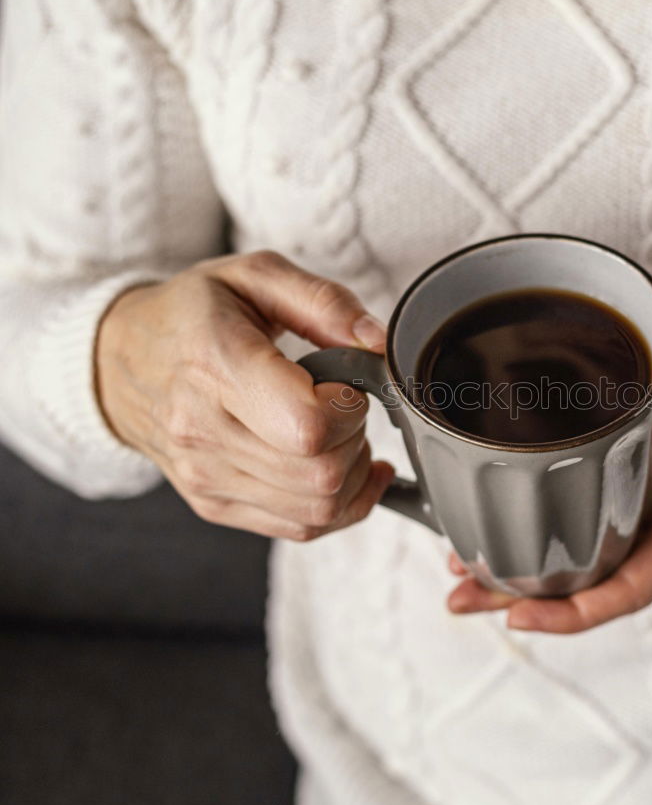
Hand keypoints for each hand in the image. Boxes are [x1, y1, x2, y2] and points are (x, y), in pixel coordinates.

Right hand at [95, 250, 394, 540]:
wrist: (119, 359)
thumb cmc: (191, 314)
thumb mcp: (255, 276)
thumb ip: (325, 302)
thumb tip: (378, 344)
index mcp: (215, 366)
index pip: (308, 426)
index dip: (349, 409)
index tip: (346, 385)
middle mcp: (203, 431)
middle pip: (321, 475)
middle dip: (356, 440)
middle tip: (344, 407)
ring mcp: (206, 476)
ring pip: (319, 510)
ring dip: (352, 475)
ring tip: (341, 435)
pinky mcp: (214, 504)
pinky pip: (301, 528)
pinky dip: (341, 505)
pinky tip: (346, 468)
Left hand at [445, 371, 651, 632]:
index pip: (626, 588)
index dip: (571, 612)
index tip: (515, 616)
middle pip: (584, 576)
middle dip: (519, 593)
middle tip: (456, 598)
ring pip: (578, 540)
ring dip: (521, 555)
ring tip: (459, 562)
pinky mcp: (650, 465)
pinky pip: (590, 493)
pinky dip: (548, 502)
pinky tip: (511, 499)